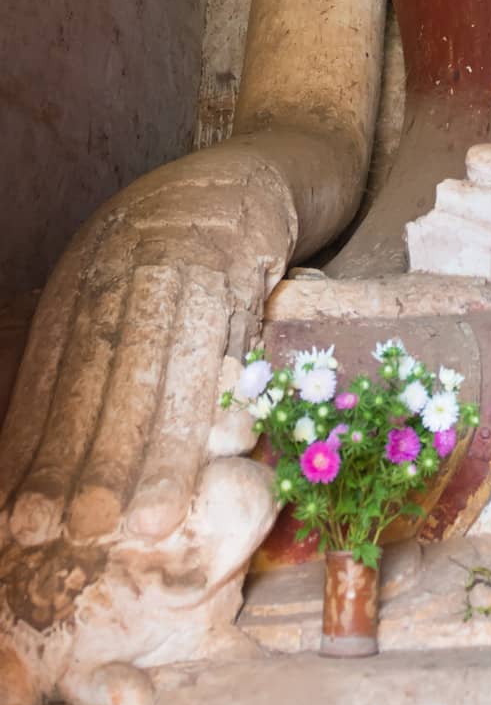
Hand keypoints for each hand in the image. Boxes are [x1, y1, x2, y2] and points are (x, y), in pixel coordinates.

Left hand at [0, 143, 295, 704]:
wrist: (251, 171)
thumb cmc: (179, 240)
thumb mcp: (116, 272)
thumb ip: (89, 344)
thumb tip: (35, 446)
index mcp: (85, 271)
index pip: (58, 372)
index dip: (41, 447)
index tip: (24, 519)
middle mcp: (126, 260)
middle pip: (108, 375)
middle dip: (92, 459)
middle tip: (78, 533)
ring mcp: (187, 255)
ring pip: (168, 365)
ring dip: (157, 451)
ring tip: (144, 523)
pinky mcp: (243, 256)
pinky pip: (228, 336)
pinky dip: (221, 398)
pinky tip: (221, 450)